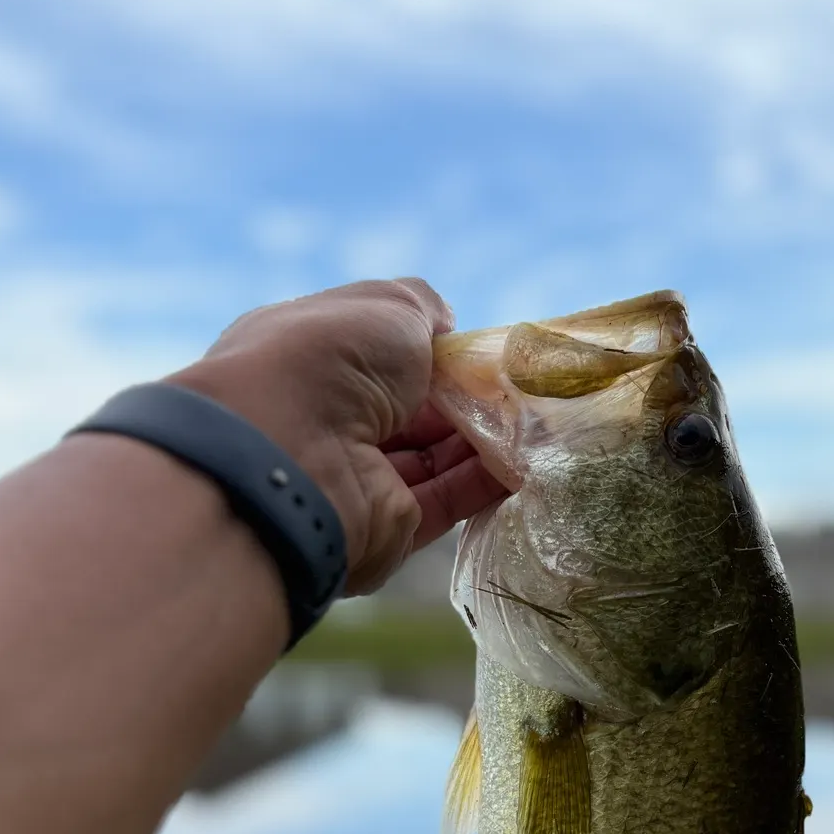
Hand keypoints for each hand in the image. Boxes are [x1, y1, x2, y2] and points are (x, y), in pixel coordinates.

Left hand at [167, 278, 505, 592]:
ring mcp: (355, 477)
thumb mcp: (385, 306)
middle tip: (524, 391)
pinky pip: (445, 500)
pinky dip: (485, 482)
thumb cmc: (329, 360)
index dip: (433, 352)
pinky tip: (527, 462)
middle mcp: (327, 420)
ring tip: (540, 424)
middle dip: (467, 400)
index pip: (380, 356)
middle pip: (412, 411)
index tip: (482, 352)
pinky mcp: (384, 526)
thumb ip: (423, 308)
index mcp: (310, 361)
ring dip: (485, 440)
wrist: (293, 456)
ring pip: (433, 457)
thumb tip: (447, 326)